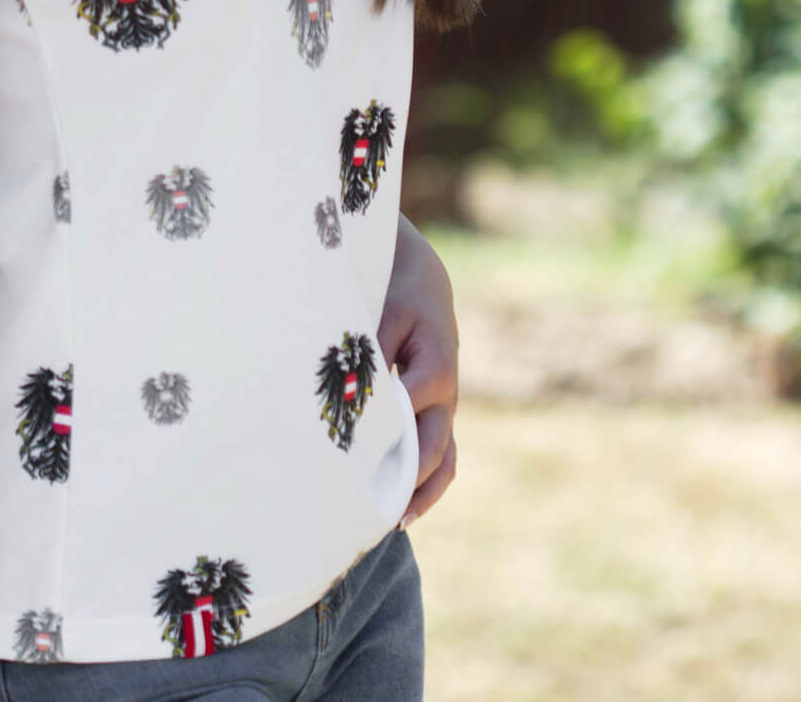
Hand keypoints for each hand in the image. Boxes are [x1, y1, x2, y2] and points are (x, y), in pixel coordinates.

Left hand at [376, 213, 457, 530]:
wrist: (424, 280)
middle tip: (377, 506)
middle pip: (433, 443)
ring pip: (444, 458)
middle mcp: (446, 391)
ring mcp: (444, 406)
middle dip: (408, 477)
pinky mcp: (436, 412)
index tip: (353, 450)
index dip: (386, 428)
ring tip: (394, 520)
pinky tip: (401, 510)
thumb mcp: (385, 312)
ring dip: (422, 491)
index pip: (413, 404)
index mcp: (437, 363)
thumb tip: (355, 393)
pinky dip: (426, 483)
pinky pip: (440, 455)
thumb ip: (372, 351)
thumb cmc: (399, 293)